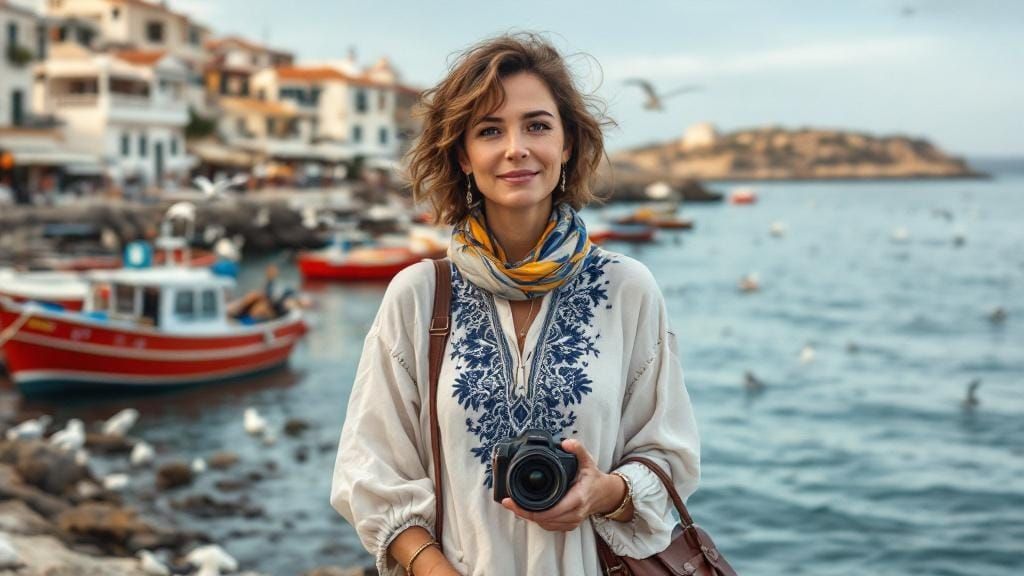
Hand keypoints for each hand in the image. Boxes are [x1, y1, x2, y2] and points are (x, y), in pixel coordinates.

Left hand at [501, 438, 620, 531]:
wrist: (605, 494)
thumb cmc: (594, 478)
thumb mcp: (588, 461)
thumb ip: (578, 449)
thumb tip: (566, 443)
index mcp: (577, 498)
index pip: (551, 511)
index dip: (529, 509)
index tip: (513, 502)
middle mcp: (575, 513)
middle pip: (544, 519)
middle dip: (525, 513)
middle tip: (509, 503)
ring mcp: (572, 521)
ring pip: (546, 524)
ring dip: (530, 517)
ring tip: (516, 506)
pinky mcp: (570, 525)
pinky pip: (551, 526)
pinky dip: (539, 520)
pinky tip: (529, 512)